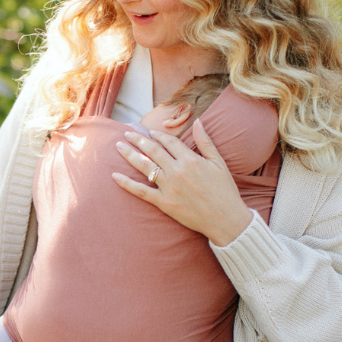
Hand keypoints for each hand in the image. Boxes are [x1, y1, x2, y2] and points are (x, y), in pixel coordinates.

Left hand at [112, 119, 252, 246]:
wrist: (226, 219)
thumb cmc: (225, 191)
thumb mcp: (219, 163)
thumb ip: (206, 142)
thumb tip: (198, 122)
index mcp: (191, 160)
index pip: (169, 142)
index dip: (157, 135)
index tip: (149, 132)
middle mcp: (178, 171)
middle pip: (153, 151)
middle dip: (138, 140)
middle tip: (126, 133)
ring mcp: (169, 187)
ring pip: (145, 167)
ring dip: (130, 155)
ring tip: (119, 146)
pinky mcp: (164, 203)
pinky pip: (141, 191)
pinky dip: (127, 184)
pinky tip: (115, 176)